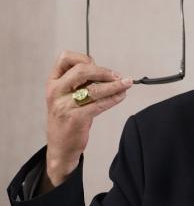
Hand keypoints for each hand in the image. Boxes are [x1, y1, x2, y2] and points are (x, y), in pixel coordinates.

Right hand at [42, 50, 132, 190]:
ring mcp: (64, 105)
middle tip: (119, 76)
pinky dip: (113, 99)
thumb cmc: (67, 118)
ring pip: (94, 89)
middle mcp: (56, 92)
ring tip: (127, 84)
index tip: (98, 65)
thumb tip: (107, 72)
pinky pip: (99, 104)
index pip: (65, 58)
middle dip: (104, 71)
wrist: (60, 147)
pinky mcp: (75, 118)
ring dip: (115, 85)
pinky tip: (121, 96)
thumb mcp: (67, 96)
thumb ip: (80, 82)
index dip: (84, 58)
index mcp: (53, 82)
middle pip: (82, 70)